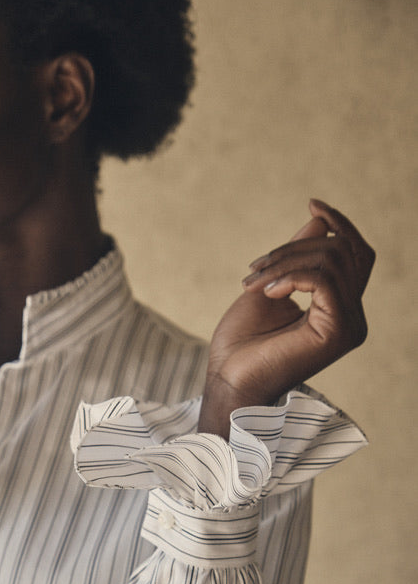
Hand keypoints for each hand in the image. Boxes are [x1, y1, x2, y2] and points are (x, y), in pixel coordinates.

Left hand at [199, 199, 374, 437]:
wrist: (228, 381)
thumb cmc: (242, 343)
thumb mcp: (270, 285)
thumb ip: (298, 256)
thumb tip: (320, 219)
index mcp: (340, 309)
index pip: (355, 254)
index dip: (339, 224)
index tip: (313, 203)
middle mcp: (352, 317)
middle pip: (344, 252)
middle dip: (296, 247)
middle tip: (256, 267)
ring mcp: (348, 326)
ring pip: (332, 261)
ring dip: (285, 262)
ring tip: (253, 283)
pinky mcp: (338, 332)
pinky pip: (324, 279)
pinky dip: (290, 276)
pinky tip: (266, 292)